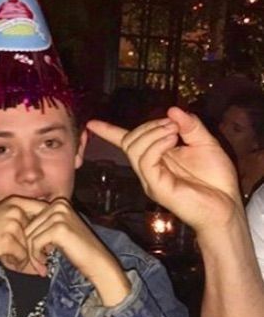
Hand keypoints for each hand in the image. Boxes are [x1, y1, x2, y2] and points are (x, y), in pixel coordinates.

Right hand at [0, 195, 47, 271]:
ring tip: (9, 257)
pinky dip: (16, 263)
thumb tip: (50, 235)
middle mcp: (15, 209)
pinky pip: (22, 256)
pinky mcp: (7, 240)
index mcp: (16, 201)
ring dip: (23, 256)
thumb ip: (24, 221)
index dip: (46, 230)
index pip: (44, 213)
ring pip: (30, 246)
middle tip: (30, 257)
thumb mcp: (3, 218)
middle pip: (38, 233)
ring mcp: (11, 224)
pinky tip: (5, 260)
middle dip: (35, 248)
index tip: (44, 242)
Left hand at [25, 197, 130, 305]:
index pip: (29, 218)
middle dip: (28, 248)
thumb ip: (42, 225)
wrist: (98, 262)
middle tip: (34, 265)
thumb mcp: (57, 231)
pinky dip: (36, 258)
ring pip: (29, 236)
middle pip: (28, 226)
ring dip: (31, 255)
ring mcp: (58, 215)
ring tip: (40, 267)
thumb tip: (16, 229)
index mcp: (58, 202)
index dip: (26, 238)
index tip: (29, 255)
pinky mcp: (58, 228)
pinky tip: (44, 267)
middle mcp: (58, 204)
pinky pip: (35, 243)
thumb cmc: (77, 250)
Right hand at [86, 107, 240, 233]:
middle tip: (173, 125)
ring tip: (175, 132)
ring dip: (153, 133)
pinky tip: (174, 141)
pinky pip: (145, 161)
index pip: (124, 142)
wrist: (226, 206)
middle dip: (148, 126)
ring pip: (134, 149)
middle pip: (129, 140)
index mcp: (154, 157)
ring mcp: (149, 178)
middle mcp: (146, 169)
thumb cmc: (215, 179)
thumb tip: (171, 109)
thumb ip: (190, 126)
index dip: (107, 131)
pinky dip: (157, 145)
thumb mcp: (205, 142)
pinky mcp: (156, 186)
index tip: (91, 123)